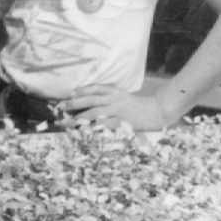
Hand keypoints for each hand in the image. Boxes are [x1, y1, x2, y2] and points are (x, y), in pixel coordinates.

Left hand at [57, 86, 174, 131]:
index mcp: (116, 92)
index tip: (70, 92)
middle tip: (60, 106)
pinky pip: (105, 126)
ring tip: (67, 123)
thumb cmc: (143, 107)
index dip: (82, 90)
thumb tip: (98, 106)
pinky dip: (94, 129)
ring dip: (79, 118)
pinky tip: (85, 133)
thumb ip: (113, 100)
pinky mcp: (122, 122)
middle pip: (91, 99)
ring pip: (94, 113)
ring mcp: (118, 110)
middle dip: (74, 103)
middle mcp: (115, 99)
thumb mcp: (126, 99)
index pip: (96, 88)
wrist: (159, 110)